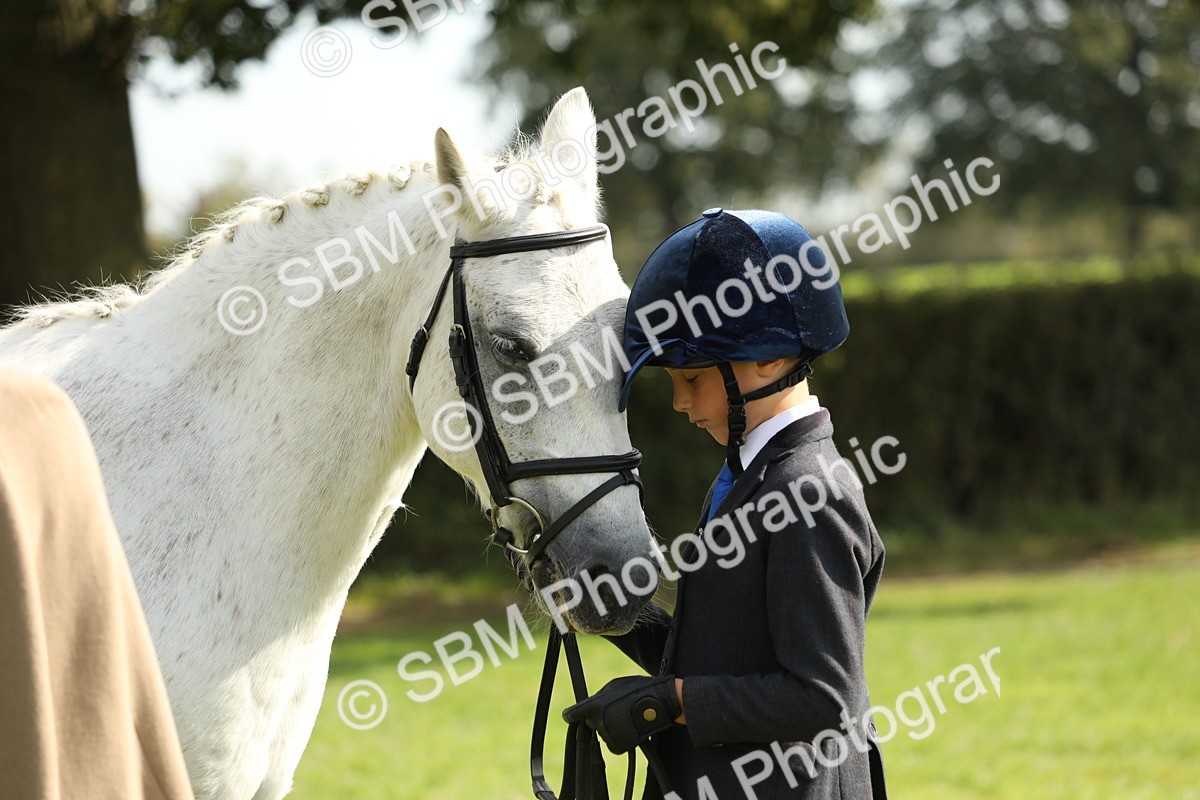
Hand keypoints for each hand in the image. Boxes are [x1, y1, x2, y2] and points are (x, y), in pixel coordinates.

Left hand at [562, 675, 680, 753]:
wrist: (660, 704)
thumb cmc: (640, 689)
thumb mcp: (615, 685)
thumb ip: (599, 696)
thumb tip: (589, 705)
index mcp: (595, 705)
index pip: (572, 715)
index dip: (571, 716)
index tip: (570, 717)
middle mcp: (599, 721)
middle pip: (590, 723)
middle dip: (598, 719)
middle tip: (616, 710)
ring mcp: (608, 734)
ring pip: (603, 734)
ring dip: (611, 728)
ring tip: (627, 718)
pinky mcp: (619, 745)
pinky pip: (613, 744)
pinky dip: (620, 740)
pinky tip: (630, 729)